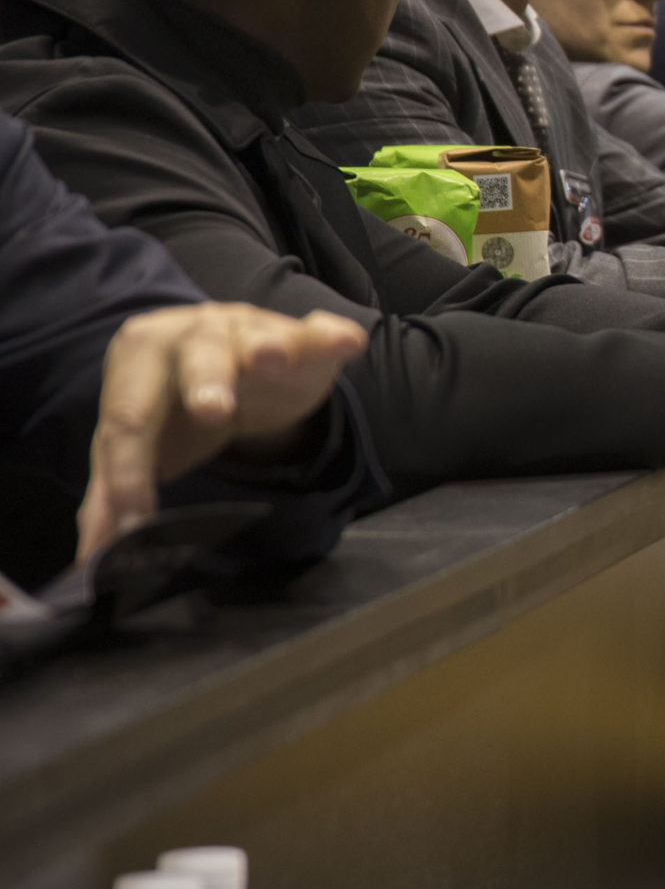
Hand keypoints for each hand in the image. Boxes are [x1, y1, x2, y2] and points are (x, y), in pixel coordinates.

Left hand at [77, 305, 367, 565]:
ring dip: (267, 349)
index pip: (129, 418)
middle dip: (205, 384)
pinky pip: (319, 333)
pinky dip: (332, 337)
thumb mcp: (143, 449)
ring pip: (256, 339)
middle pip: (195, 361)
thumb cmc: (178, 410)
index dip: (130, 473)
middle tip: (213, 412)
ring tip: (273, 360)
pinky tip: (347, 343)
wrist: (229, 367)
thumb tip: (93, 558)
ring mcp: (252, 330)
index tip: (136, 524)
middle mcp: (195, 333)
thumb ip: (114, 497)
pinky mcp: (303, 338)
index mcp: (140, 357)